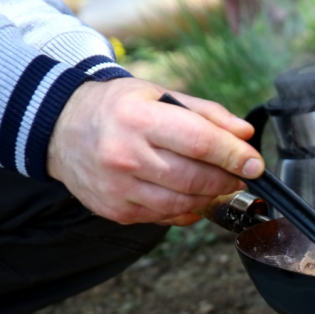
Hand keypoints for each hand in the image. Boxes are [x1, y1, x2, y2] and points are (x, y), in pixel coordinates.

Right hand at [46, 78, 262, 224]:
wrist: (60, 130)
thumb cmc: (116, 109)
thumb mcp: (158, 95)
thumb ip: (206, 114)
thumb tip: (245, 134)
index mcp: (137, 119)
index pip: (198, 141)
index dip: (233, 155)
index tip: (255, 163)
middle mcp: (124, 155)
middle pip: (193, 178)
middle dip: (226, 178)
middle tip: (239, 173)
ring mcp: (118, 188)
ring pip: (182, 204)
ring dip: (210, 196)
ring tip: (217, 182)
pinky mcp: (115, 210)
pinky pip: (164, 217)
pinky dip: (186, 209)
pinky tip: (190, 194)